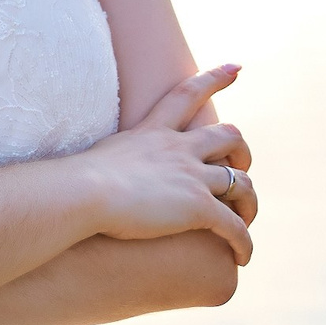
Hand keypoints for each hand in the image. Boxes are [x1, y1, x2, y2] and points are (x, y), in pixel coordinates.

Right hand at [76, 66, 255, 263]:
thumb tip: (87, 171)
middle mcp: (179, 149)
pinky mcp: (199, 207)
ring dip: (249, 201)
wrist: (83, 193)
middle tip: (241, 162)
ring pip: (241, 182)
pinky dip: (244, 242)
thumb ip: (108, 161)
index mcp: (153, 133)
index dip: (214, 77)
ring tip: (246, 216)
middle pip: (228, 135)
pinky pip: (235, 225)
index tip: (237, 66)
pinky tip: (243, 258)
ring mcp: (192, 176)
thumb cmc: (76, 181)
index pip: (188, 94)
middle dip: (240, 149)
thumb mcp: (96, 159)